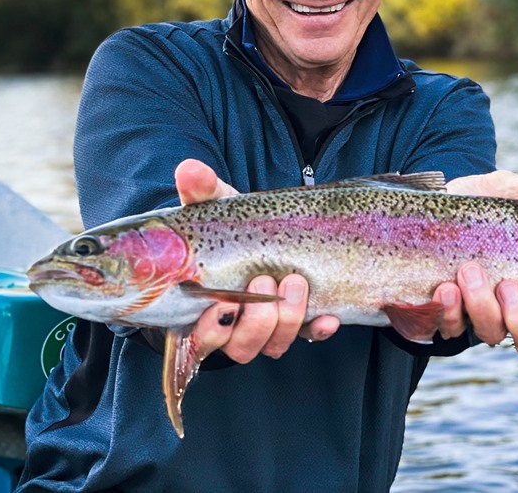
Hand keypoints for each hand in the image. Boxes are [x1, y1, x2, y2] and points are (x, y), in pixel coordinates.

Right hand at [173, 159, 338, 362]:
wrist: (266, 228)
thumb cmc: (230, 226)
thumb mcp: (217, 207)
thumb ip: (202, 191)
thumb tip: (189, 169)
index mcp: (204, 307)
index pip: (200, 339)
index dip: (211, 331)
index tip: (224, 305)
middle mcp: (235, 327)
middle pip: (241, 347)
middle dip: (257, 321)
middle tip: (265, 278)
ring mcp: (268, 328)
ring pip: (274, 345)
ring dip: (286, 320)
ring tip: (295, 281)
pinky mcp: (298, 324)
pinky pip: (308, 337)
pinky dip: (317, 330)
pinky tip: (328, 317)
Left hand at [434, 161, 517, 354]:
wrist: (426, 209)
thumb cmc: (479, 205)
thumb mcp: (508, 193)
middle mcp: (514, 308)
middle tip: (508, 285)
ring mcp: (480, 315)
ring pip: (492, 334)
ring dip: (482, 309)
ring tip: (468, 273)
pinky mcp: (447, 315)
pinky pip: (451, 330)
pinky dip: (448, 313)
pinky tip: (444, 288)